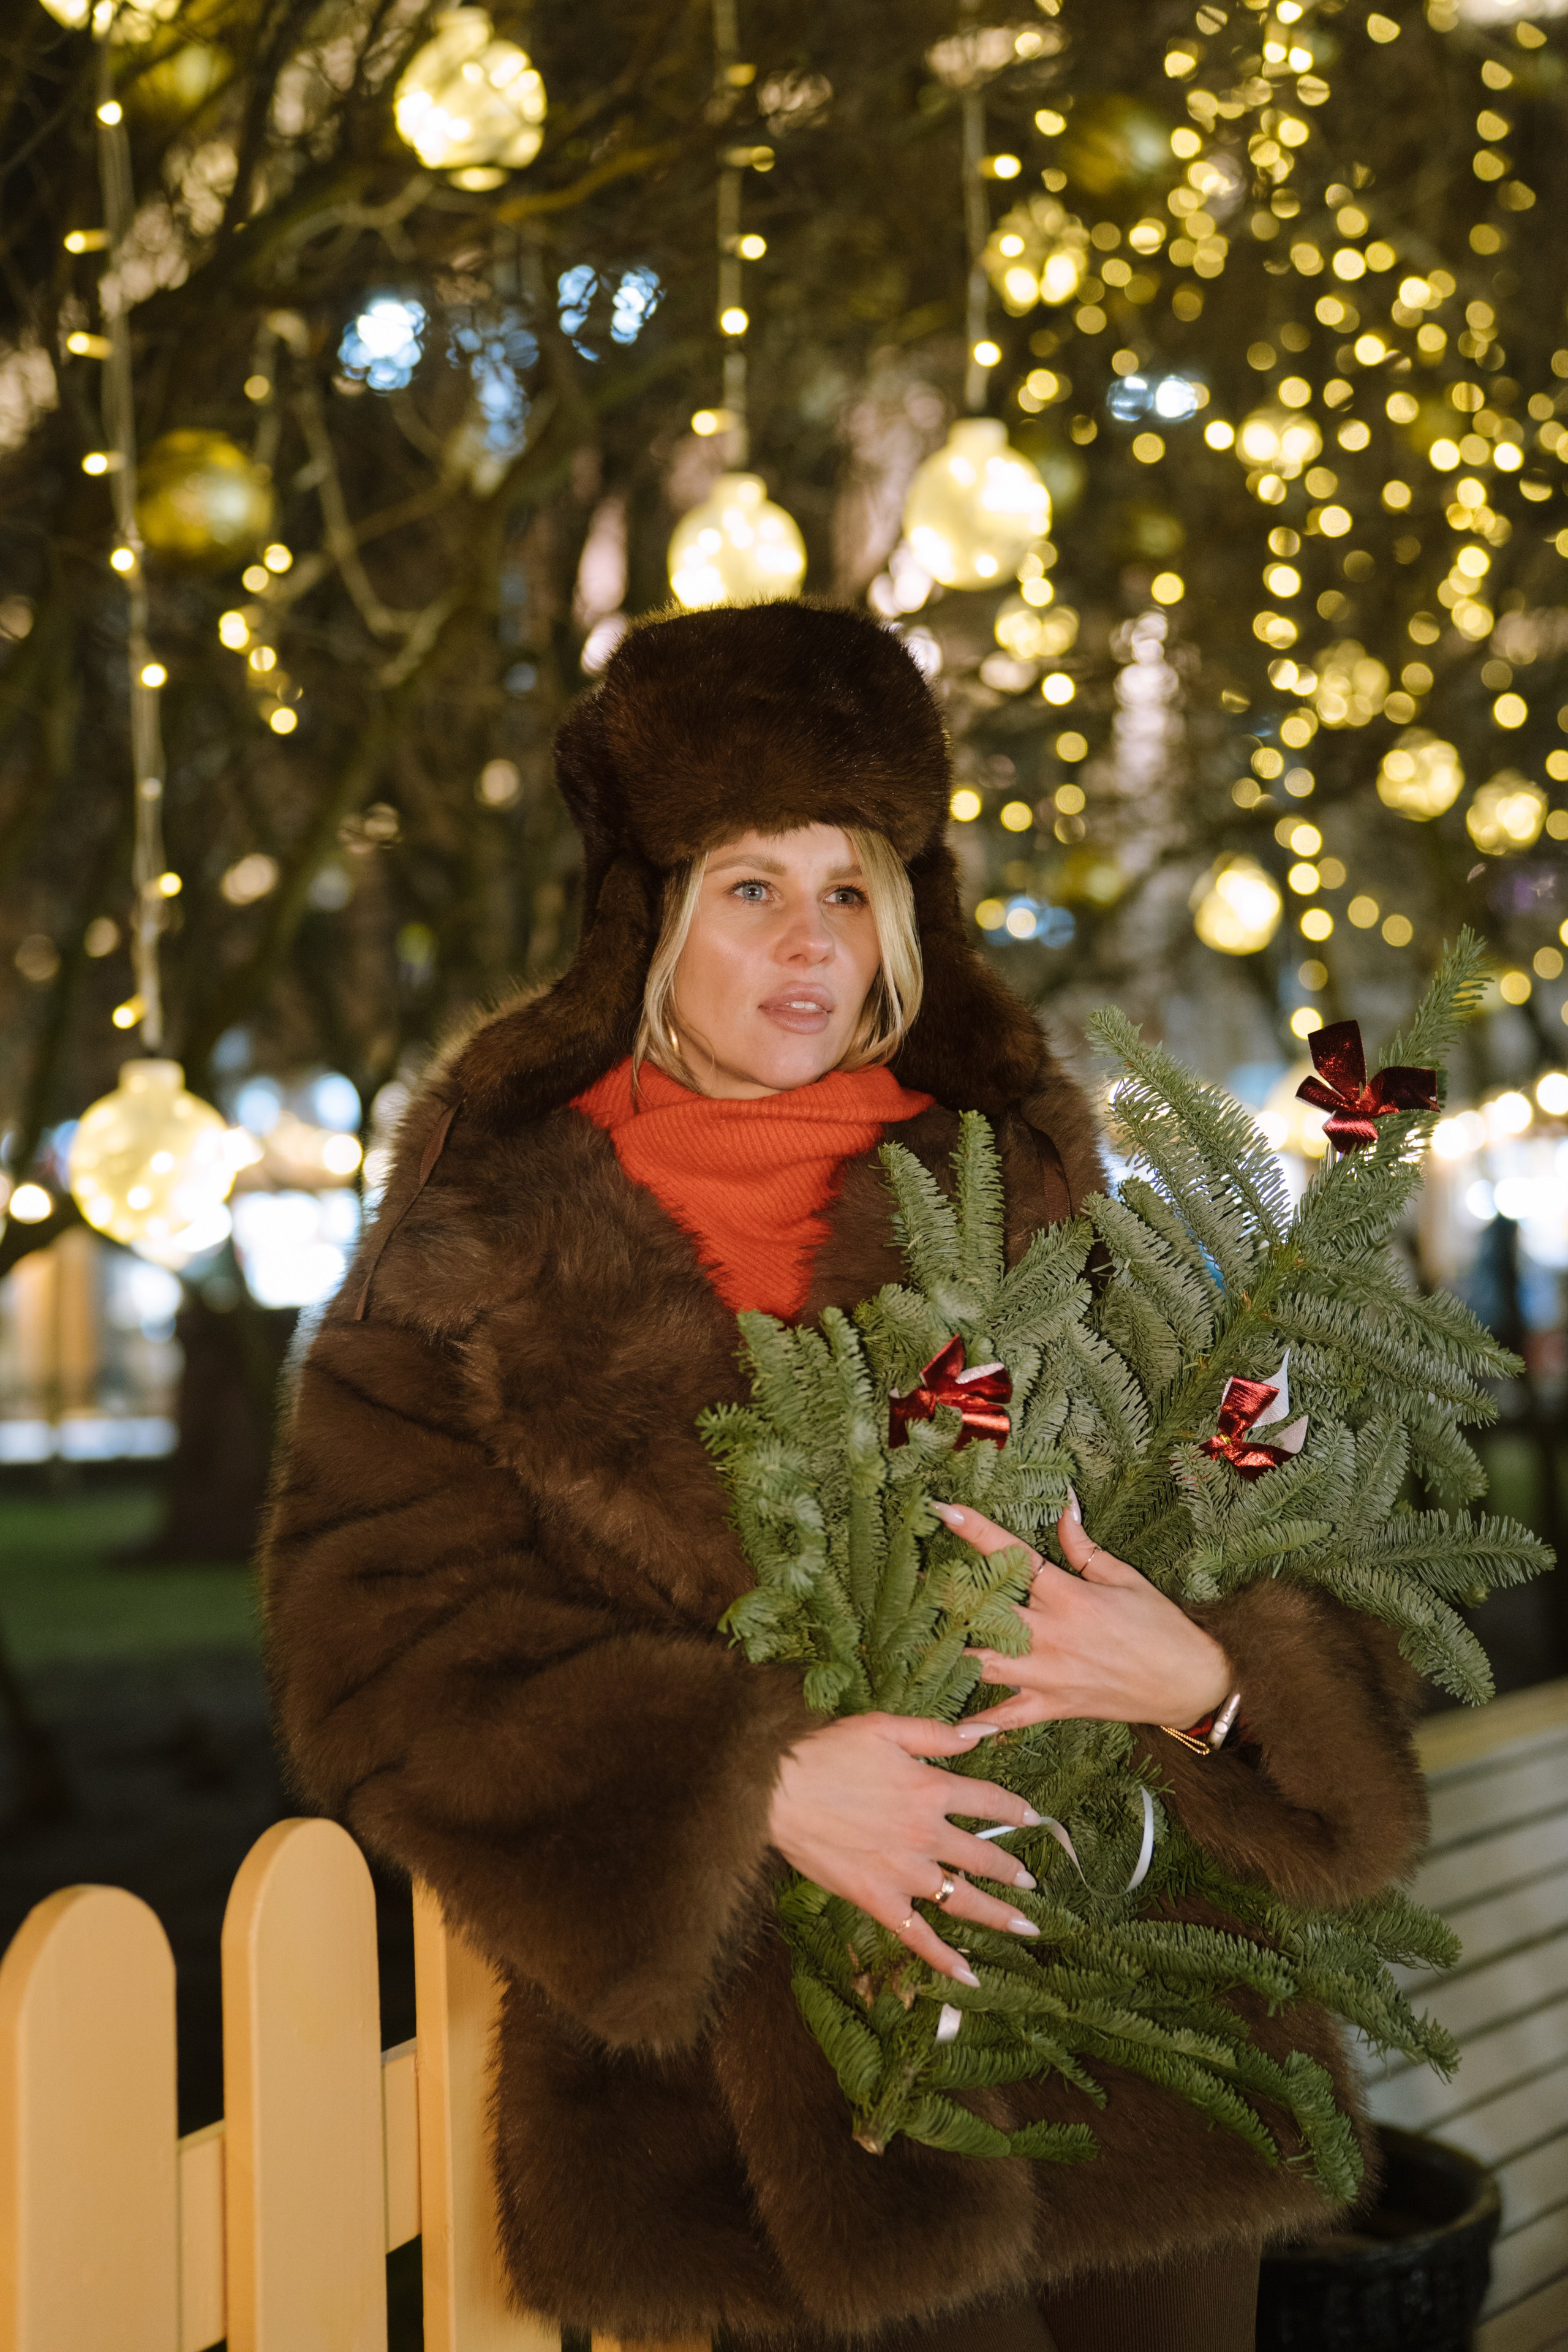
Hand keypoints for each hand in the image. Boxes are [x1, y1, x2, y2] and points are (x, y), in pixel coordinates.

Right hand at [768, 1712, 1044, 1984]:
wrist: (779, 1790)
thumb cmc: (827, 1751)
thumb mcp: (885, 1727)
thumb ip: (938, 1734)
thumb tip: (985, 1731)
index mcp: (931, 1789)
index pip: (989, 1801)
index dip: (1014, 1810)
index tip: (1032, 1819)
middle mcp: (927, 1835)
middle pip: (982, 1856)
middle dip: (1011, 1870)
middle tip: (1030, 1882)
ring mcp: (905, 1873)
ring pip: (963, 1900)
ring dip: (998, 1914)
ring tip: (1024, 1926)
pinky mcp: (879, 1900)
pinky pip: (918, 1936)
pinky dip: (945, 1958)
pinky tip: (969, 1976)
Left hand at [938, 1497, 1230, 1732]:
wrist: (1190, 1683)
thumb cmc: (1162, 1627)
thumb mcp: (1124, 1577)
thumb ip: (1083, 1546)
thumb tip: (1063, 1506)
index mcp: (1067, 1596)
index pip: (1013, 1555)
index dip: (976, 1530)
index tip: (944, 1509)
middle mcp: (1050, 1635)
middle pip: (983, 1611)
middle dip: (947, 1595)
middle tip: (916, 1581)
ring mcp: (1047, 1675)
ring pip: (981, 1665)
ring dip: (949, 1653)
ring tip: (917, 1642)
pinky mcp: (1052, 1707)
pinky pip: (1006, 1719)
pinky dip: (978, 1723)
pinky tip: (948, 1724)